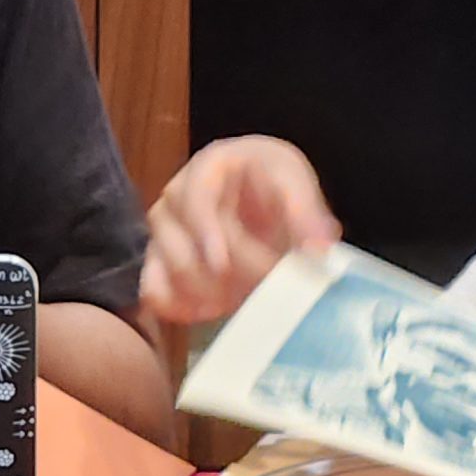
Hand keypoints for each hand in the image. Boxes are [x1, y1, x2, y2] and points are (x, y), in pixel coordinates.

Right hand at [141, 135, 340, 324]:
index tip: (221, 264)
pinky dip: (180, 307)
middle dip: (222, 274)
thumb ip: (307, 213)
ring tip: (247, 296)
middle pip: (178, 241)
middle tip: (262, 289)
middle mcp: (175, 197)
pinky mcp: (159, 263)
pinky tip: (213, 309)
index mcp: (208, 167)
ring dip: (207, 292)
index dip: (204, 231)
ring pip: (165, 270)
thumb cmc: (271, 183)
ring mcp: (163, 232)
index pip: (194, 197)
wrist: (259, 200)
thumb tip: (321, 247)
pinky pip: (154, 291)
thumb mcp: (294, 184)